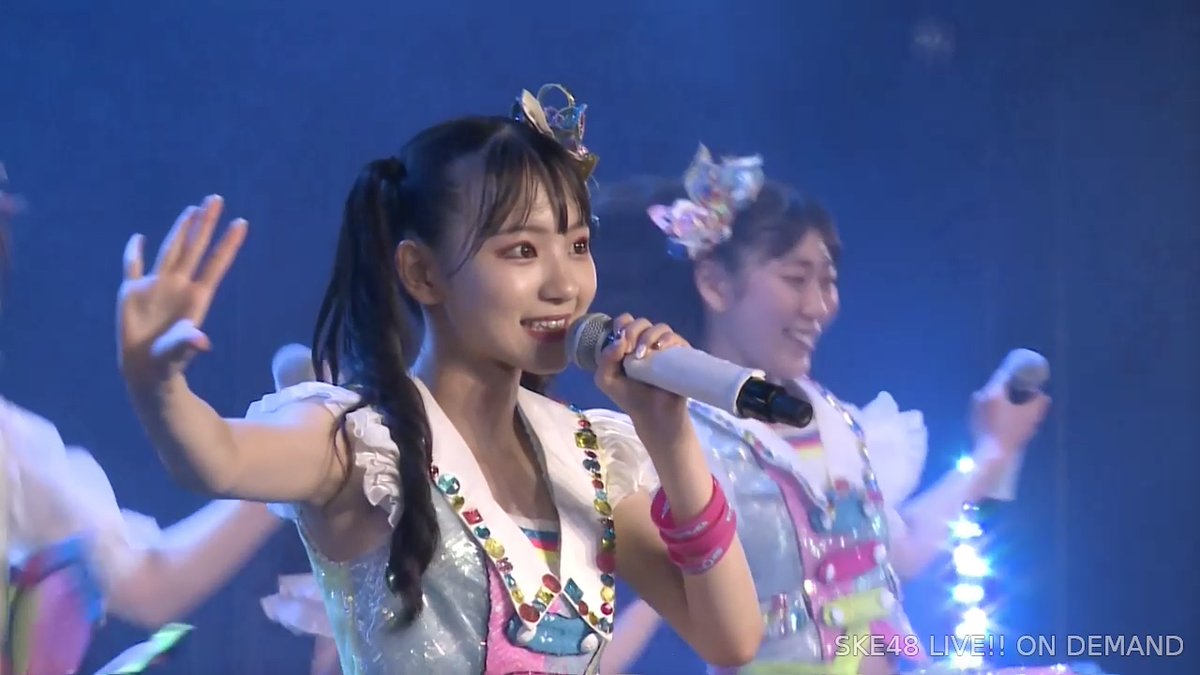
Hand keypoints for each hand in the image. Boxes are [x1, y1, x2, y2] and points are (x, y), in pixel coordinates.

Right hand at [117, 195, 246, 387]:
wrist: (146, 371)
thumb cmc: (169, 363)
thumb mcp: (179, 351)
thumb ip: (188, 342)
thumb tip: (201, 341)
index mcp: (194, 296)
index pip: (215, 263)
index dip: (228, 243)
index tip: (242, 222)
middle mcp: (178, 286)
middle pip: (195, 248)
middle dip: (205, 224)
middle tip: (216, 198)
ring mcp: (155, 287)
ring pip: (170, 250)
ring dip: (181, 230)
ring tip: (193, 210)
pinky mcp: (132, 293)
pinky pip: (132, 267)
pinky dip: (133, 253)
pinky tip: (138, 239)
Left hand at [592, 314, 689, 440]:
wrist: (652, 415)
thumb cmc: (630, 397)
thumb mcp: (606, 380)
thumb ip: (605, 359)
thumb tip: (620, 340)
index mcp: (628, 344)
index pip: (626, 322)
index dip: (622, 324)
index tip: (620, 339)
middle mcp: (647, 342)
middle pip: (642, 322)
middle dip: (633, 331)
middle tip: (629, 349)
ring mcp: (664, 348)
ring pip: (660, 328)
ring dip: (649, 336)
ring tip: (643, 354)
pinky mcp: (680, 355)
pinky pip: (677, 339)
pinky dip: (669, 340)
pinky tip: (660, 349)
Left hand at [970, 382, 1050, 460]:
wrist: (991, 456)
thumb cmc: (1011, 434)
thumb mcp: (1031, 416)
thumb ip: (1039, 401)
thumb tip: (1041, 395)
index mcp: (992, 391)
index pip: (1004, 374)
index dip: (1018, 374)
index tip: (1028, 378)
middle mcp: (979, 396)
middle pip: (998, 387)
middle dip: (1012, 390)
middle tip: (1026, 396)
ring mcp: (973, 409)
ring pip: (991, 399)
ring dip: (1004, 401)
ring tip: (1018, 410)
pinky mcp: (972, 421)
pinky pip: (986, 410)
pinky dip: (996, 411)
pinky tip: (1006, 421)